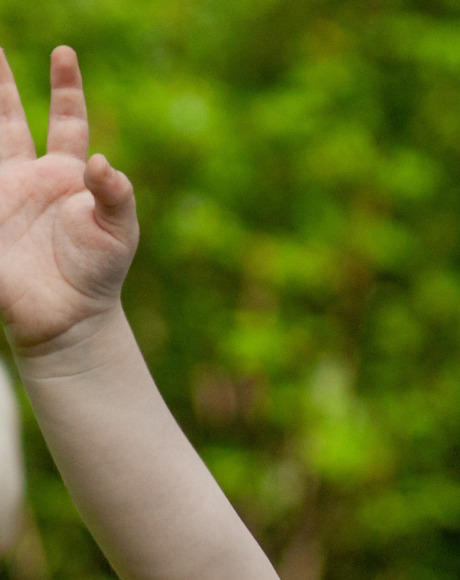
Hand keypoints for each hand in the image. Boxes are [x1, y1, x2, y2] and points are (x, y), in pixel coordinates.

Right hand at [0, 46, 137, 354]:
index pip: (66, 120)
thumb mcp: (121, 231)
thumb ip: (116, 193)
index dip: (66, 87)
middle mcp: (29, 176)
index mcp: (67, 174)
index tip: (64, 54)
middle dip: (0, 83)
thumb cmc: (100, 273)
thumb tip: (101, 161)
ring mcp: (1, 195)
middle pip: (9, 118)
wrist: (70, 317)